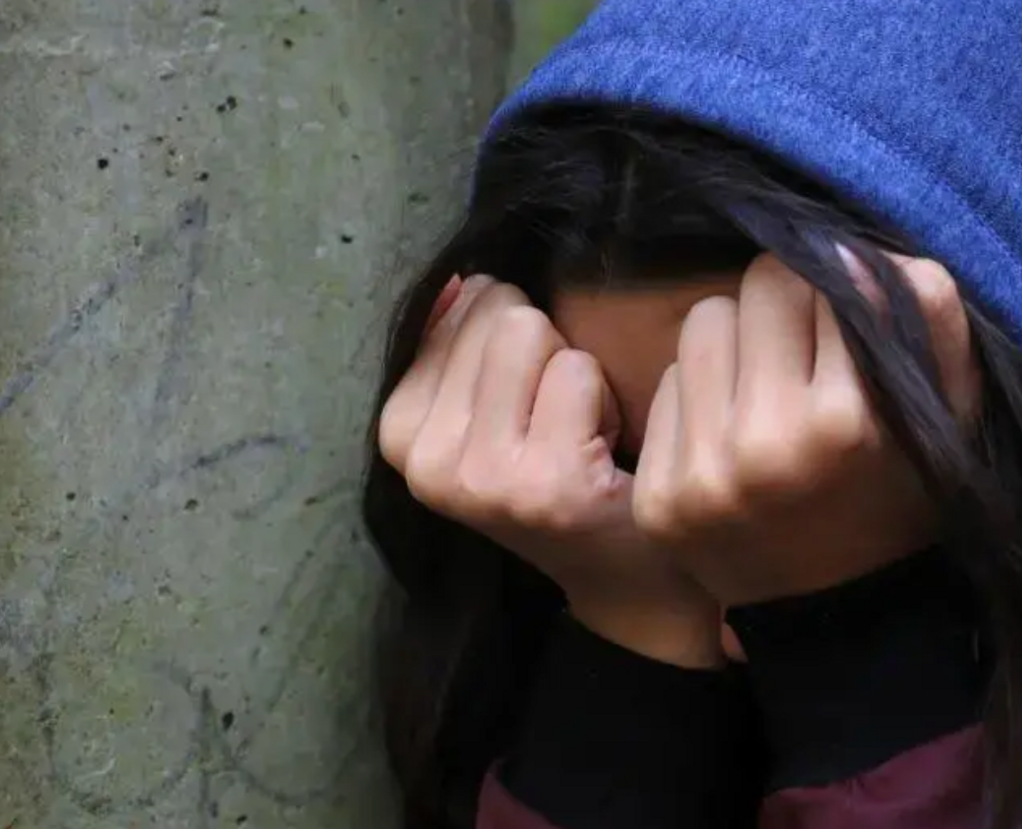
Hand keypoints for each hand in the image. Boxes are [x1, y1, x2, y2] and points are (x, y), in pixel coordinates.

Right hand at [378, 276, 724, 667]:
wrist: (623, 573)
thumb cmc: (558, 474)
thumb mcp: (485, 411)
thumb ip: (461, 342)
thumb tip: (463, 279)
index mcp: (399, 434)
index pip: (461, 305)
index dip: (512, 344)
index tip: (523, 407)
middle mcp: (427, 462)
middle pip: (499, 316)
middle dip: (544, 354)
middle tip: (557, 423)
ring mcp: (482, 477)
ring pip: (535, 335)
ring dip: (575, 375)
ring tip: (577, 435)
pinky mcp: (543, 483)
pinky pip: (577, 371)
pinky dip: (605, 400)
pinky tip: (600, 455)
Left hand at [632, 254, 979, 607]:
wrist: (843, 621)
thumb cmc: (906, 499)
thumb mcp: (949, 416)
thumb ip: (928, 322)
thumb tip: (853, 250)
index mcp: (847, 421)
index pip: (824, 276)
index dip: (843, 293)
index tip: (852, 330)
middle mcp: (767, 445)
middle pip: (758, 286)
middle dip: (788, 308)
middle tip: (809, 356)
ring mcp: (703, 475)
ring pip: (703, 322)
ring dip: (738, 344)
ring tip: (769, 392)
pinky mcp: (658, 498)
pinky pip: (667, 385)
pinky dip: (700, 398)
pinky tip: (733, 440)